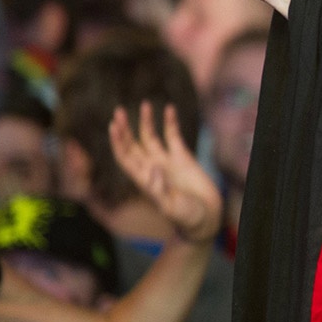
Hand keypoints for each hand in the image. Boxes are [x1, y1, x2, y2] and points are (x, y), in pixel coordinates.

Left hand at [109, 102, 220, 243]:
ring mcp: (166, 161)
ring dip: (146, 122)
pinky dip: (171, 123)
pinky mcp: (182, 158)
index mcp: (144, 180)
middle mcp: (152, 168)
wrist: (206, 217)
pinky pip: (173, 137)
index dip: (118, 142)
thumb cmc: (187, 217)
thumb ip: (160, 190)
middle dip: (125, 128)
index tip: (114, 126)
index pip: (125, 157)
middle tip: (119, 111)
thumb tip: (153, 168)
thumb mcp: (171, 207)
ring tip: (145, 104)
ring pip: (151, 137)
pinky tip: (169, 109)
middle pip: (133, 144)